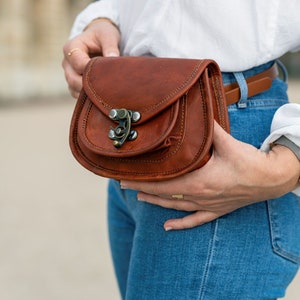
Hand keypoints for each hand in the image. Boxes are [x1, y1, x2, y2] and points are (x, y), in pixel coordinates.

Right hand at [62, 19, 119, 97]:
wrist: (98, 40)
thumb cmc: (102, 35)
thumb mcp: (108, 36)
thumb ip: (110, 46)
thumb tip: (114, 58)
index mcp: (71, 48)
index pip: (78, 64)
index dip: (92, 71)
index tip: (107, 75)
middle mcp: (66, 62)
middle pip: (73, 80)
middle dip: (89, 86)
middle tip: (107, 90)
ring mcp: (68, 74)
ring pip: (74, 89)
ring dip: (88, 93)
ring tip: (105, 93)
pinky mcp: (73, 84)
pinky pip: (77, 95)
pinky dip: (88, 97)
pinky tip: (101, 97)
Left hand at [121, 121, 299, 229]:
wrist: (271, 179)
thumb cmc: (249, 162)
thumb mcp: (227, 143)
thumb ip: (209, 129)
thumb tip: (197, 113)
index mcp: (199, 180)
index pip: (163, 182)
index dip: (143, 180)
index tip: (126, 178)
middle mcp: (199, 196)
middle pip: (164, 194)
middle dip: (143, 189)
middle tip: (124, 186)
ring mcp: (207, 205)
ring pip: (175, 205)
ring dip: (156, 202)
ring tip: (139, 197)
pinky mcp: (216, 210)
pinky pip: (195, 220)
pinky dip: (180, 224)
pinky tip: (168, 227)